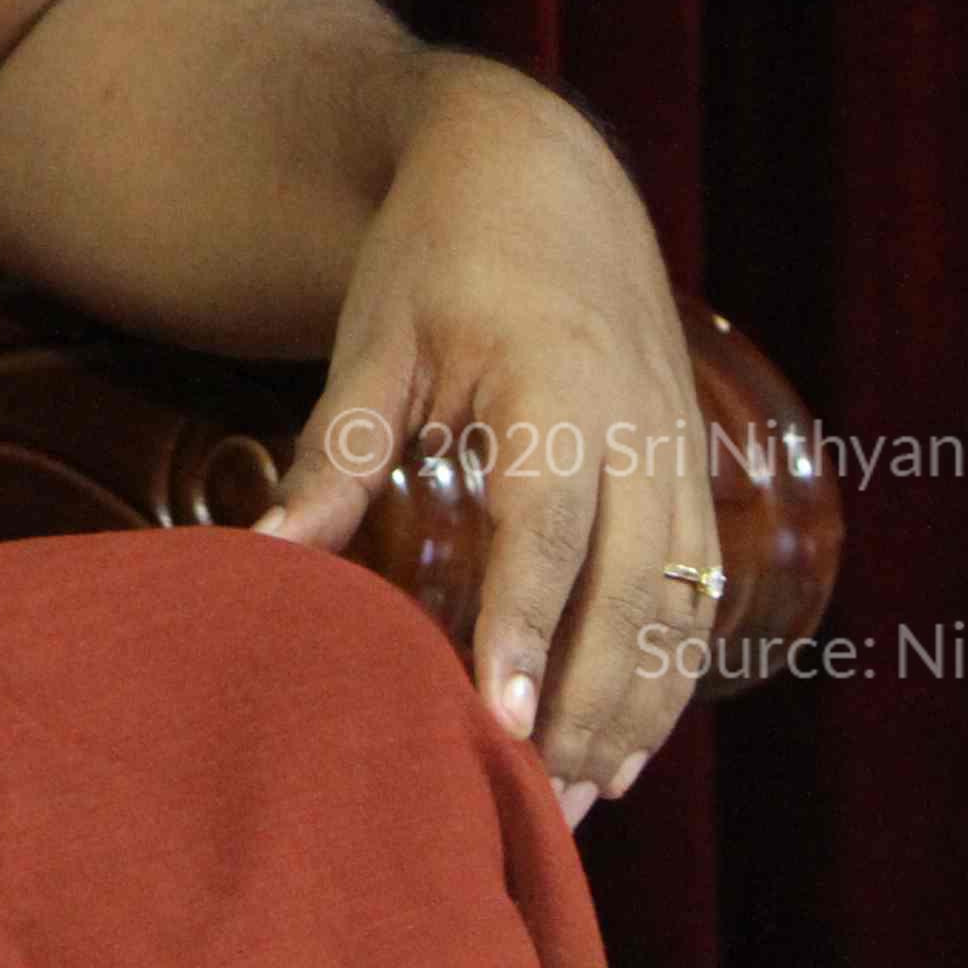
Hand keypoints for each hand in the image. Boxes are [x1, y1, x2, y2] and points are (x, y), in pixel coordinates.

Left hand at [249, 57, 717, 836]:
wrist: (539, 167)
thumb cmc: (441, 251)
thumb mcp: (375, 339)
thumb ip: (336, 454)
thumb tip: (268, 555)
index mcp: (558, 385)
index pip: (549, 530)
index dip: (527, 630)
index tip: (498, 721)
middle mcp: (640, 424)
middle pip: (633, 590)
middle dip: (588, 704)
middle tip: (538, 801)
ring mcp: (680, 446)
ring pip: (680, 604)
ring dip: (637, 706)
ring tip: (584, 798)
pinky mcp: (695, 464)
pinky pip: (698, 587)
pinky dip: (670, 668)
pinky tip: (627, 739)